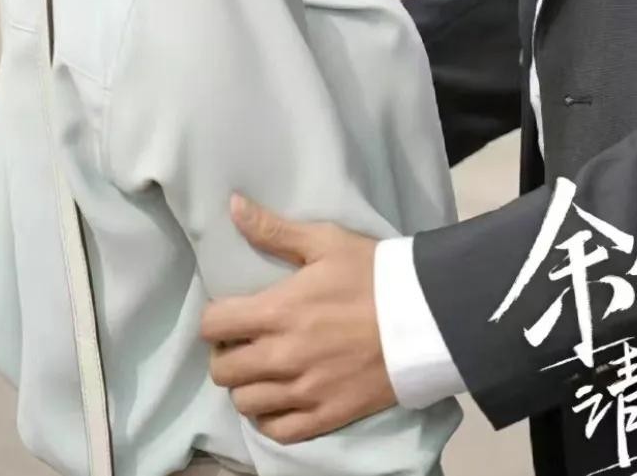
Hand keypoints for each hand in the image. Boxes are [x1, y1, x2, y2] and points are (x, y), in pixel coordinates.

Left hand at [201, 195, 396, 443]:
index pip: (213, 325)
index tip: (229, 314)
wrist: (423, 316)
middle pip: (223, 371)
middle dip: (225, 354)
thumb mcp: (325, 241)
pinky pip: (277, 430)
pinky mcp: (325, 415)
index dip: (214, 319)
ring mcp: (303, 390)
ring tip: (262, 370)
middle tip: (245, 342)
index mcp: (278, 311)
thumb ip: (273, 229)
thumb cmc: (372, 273)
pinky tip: (278, 398)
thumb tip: (232, 205)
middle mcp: (283, 356)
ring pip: (244, 403)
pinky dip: (269, 418)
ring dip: (246, 386)